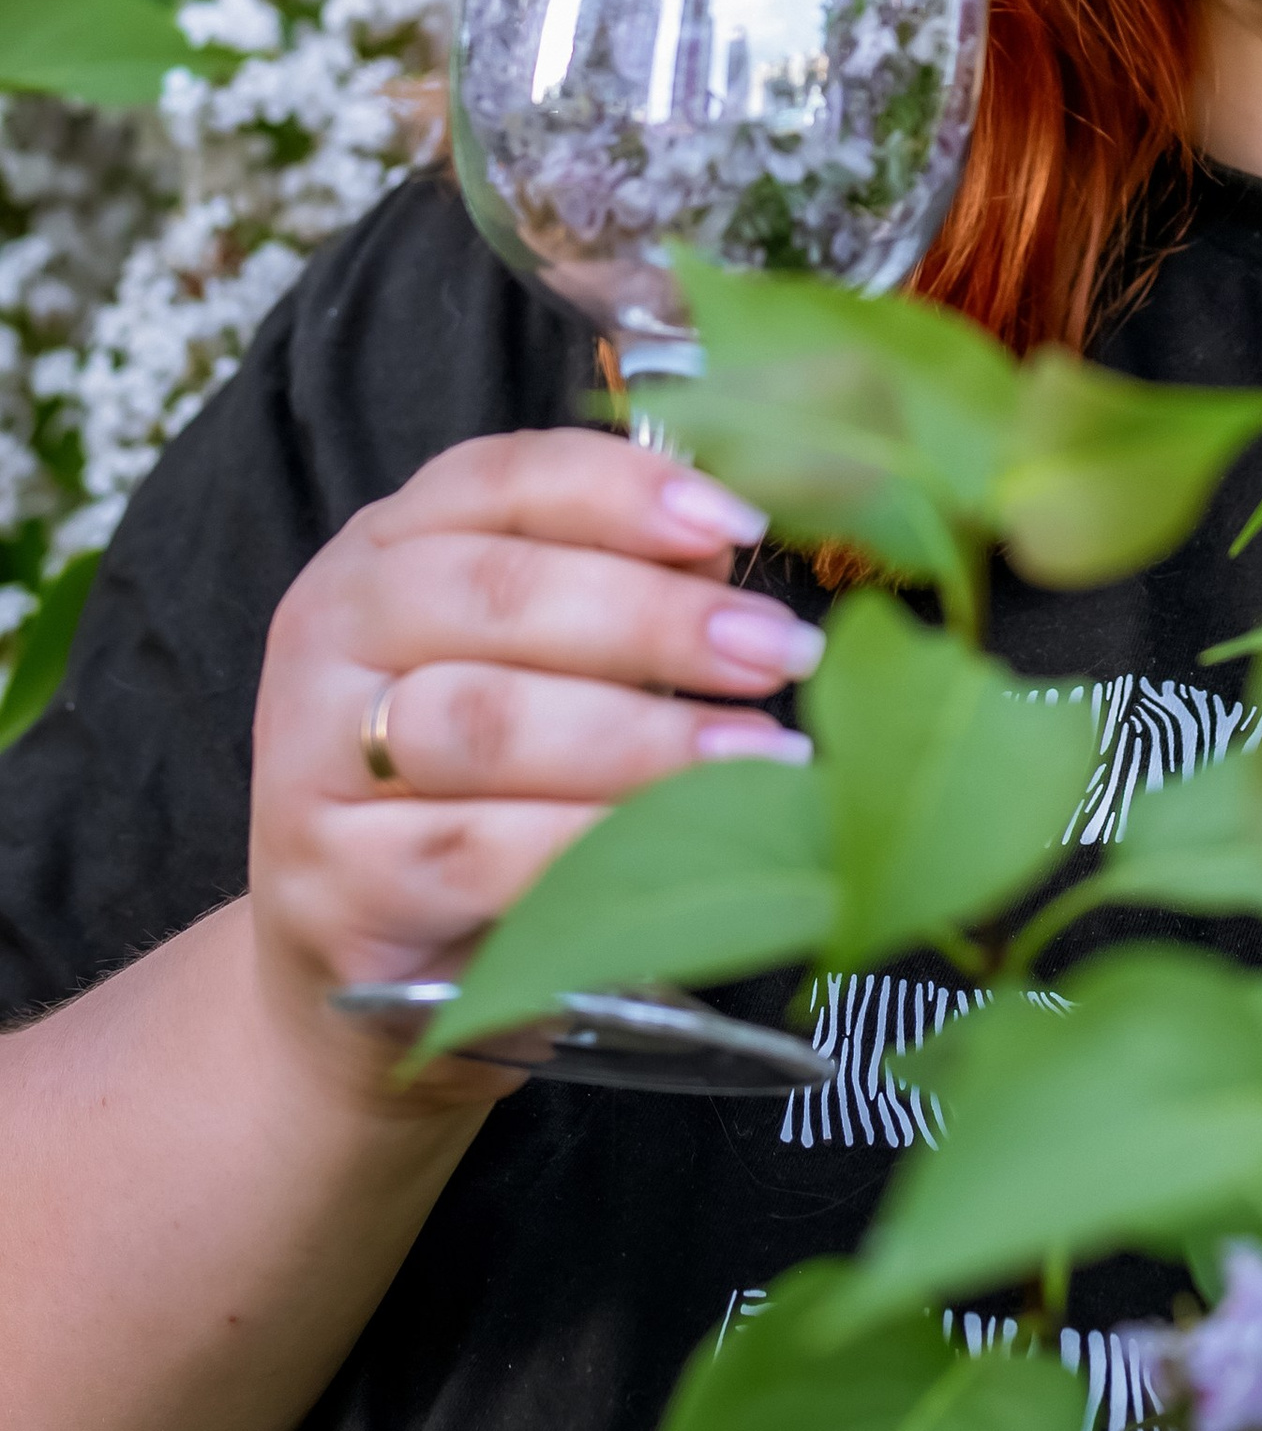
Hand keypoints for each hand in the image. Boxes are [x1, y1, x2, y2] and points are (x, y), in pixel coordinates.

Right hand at [247, 428, 818, 1104]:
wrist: (357, 950)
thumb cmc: (480, 776)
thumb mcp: (540, 659)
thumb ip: (621, 585)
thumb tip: (724, 546)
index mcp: (386, 546)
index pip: (501, 480)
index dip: (626, 491)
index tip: (742, 525)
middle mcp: (332, 633)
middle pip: (497, 595)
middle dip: (657, 619)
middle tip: (778, 651)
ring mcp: (314, 760)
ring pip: (488, 724)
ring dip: (644, 736)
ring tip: (759, 750)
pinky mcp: (336, 882)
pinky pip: (480, 852)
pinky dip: (593, 838)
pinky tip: (682, 838)